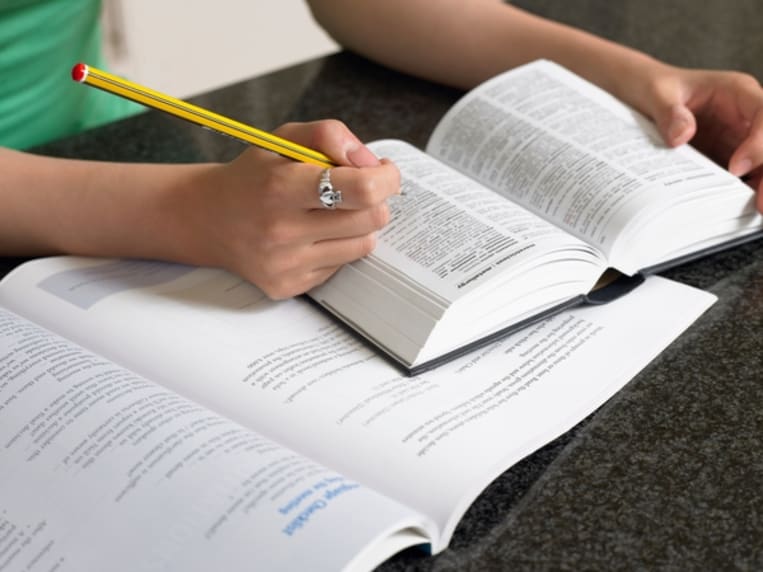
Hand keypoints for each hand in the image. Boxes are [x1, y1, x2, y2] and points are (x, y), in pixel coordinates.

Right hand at [177, 120, 399, 298]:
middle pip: (371, 219)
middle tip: (360, 189)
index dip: (385, 178)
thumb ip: (328, 135)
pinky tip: (313, 234)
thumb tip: (370, 161)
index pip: (361, 189)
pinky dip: (338, 247)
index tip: (383, 171)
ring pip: (363, 245)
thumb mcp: (283, 139)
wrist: (207, 219)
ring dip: (359, 225)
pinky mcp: (289, 286)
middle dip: (376, 200)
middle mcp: (282, 230)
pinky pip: (341, 266)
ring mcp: (285, 264)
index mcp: (281, 187)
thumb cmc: (253, 176)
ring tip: (334, 212)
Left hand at [638, 63, 762, 210]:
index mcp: (737, 93)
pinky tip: (735, 212)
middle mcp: (745, 117)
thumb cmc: (654, 87)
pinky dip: (743, 193)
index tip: (735, 168)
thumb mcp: (655, 93)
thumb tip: (681, 137)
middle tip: (760, 204)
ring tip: (756, 212)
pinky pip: (744, 177)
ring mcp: (739, 139)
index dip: (759, 142)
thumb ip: (668, 112)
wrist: (643, 95)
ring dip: (762, 186)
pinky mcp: (728, 158)